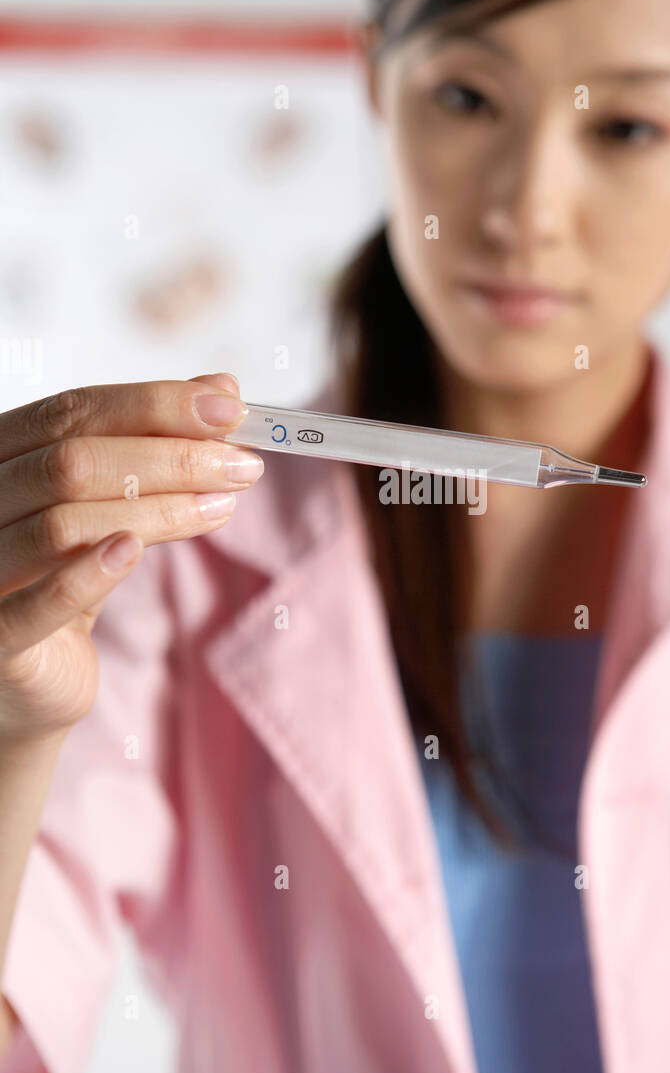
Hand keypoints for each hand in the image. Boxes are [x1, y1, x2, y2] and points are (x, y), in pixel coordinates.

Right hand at [0, 372, 261, 744]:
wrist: (24, 685)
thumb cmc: (61, 582)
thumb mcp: (110, 507)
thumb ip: (156, 445)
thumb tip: (222, 386)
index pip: (71, 411)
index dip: (155, 405)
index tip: (230, 408)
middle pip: (71, 462)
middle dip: (170, 457)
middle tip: (242, 465)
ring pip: (63, 522)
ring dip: (156, 510)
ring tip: (222, 506)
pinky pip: (36, 603)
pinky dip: (89, 572)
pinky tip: (138, 550)